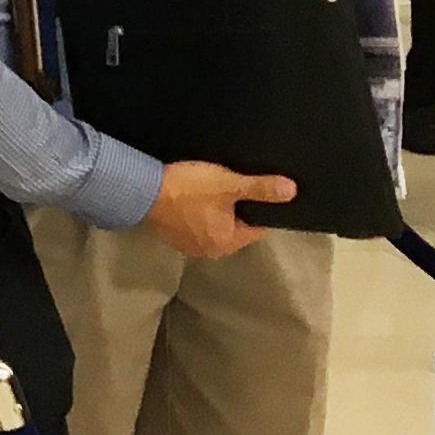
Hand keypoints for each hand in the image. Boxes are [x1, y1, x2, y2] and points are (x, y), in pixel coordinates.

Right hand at [142, 160, 297, 259]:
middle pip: (235, 227)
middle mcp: (210, 250)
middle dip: (236, 208)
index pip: (257, 226)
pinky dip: (196, 214)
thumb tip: (292, 191)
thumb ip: (261, 188)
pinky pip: (194, 225)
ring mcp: (189, 246)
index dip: (259, 206)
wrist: (142, 190)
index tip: (255, 189)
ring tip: (211, 188)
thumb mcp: (228, 184)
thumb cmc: (189, 189)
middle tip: (231, 184)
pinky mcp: (172, 237)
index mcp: (228, 242)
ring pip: (214, 226)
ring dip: (215, 212)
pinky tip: (192, 196)